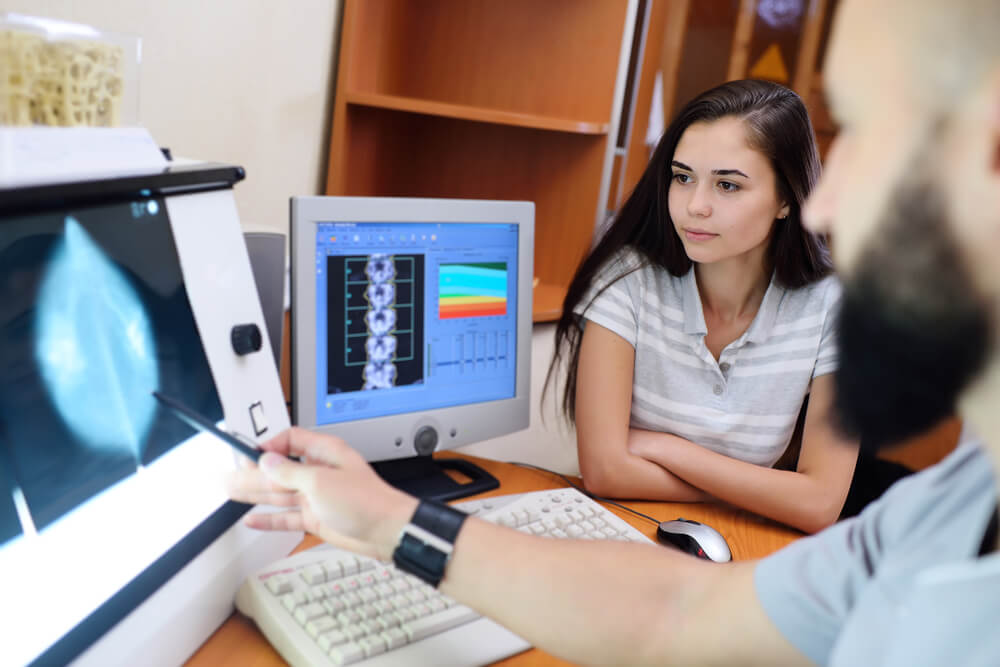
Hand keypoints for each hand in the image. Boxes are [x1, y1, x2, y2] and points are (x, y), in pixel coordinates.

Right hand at [225, 427, 417, 560]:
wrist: (387, 532)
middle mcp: (319, 472)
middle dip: (253, 472)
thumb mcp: (320, 482)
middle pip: (279, 468)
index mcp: (324, 453)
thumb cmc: (366, 502)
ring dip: (254, 493)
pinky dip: (269, 519)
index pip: (289, 440)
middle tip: (228, 476)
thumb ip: (289, 472)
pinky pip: (286, 516)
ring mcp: (317, 496)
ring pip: (279, 493)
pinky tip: (252, 519)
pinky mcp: (316, 517)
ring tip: (230, 491)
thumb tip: (266, 462)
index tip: (249, 457)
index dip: (268, 447)